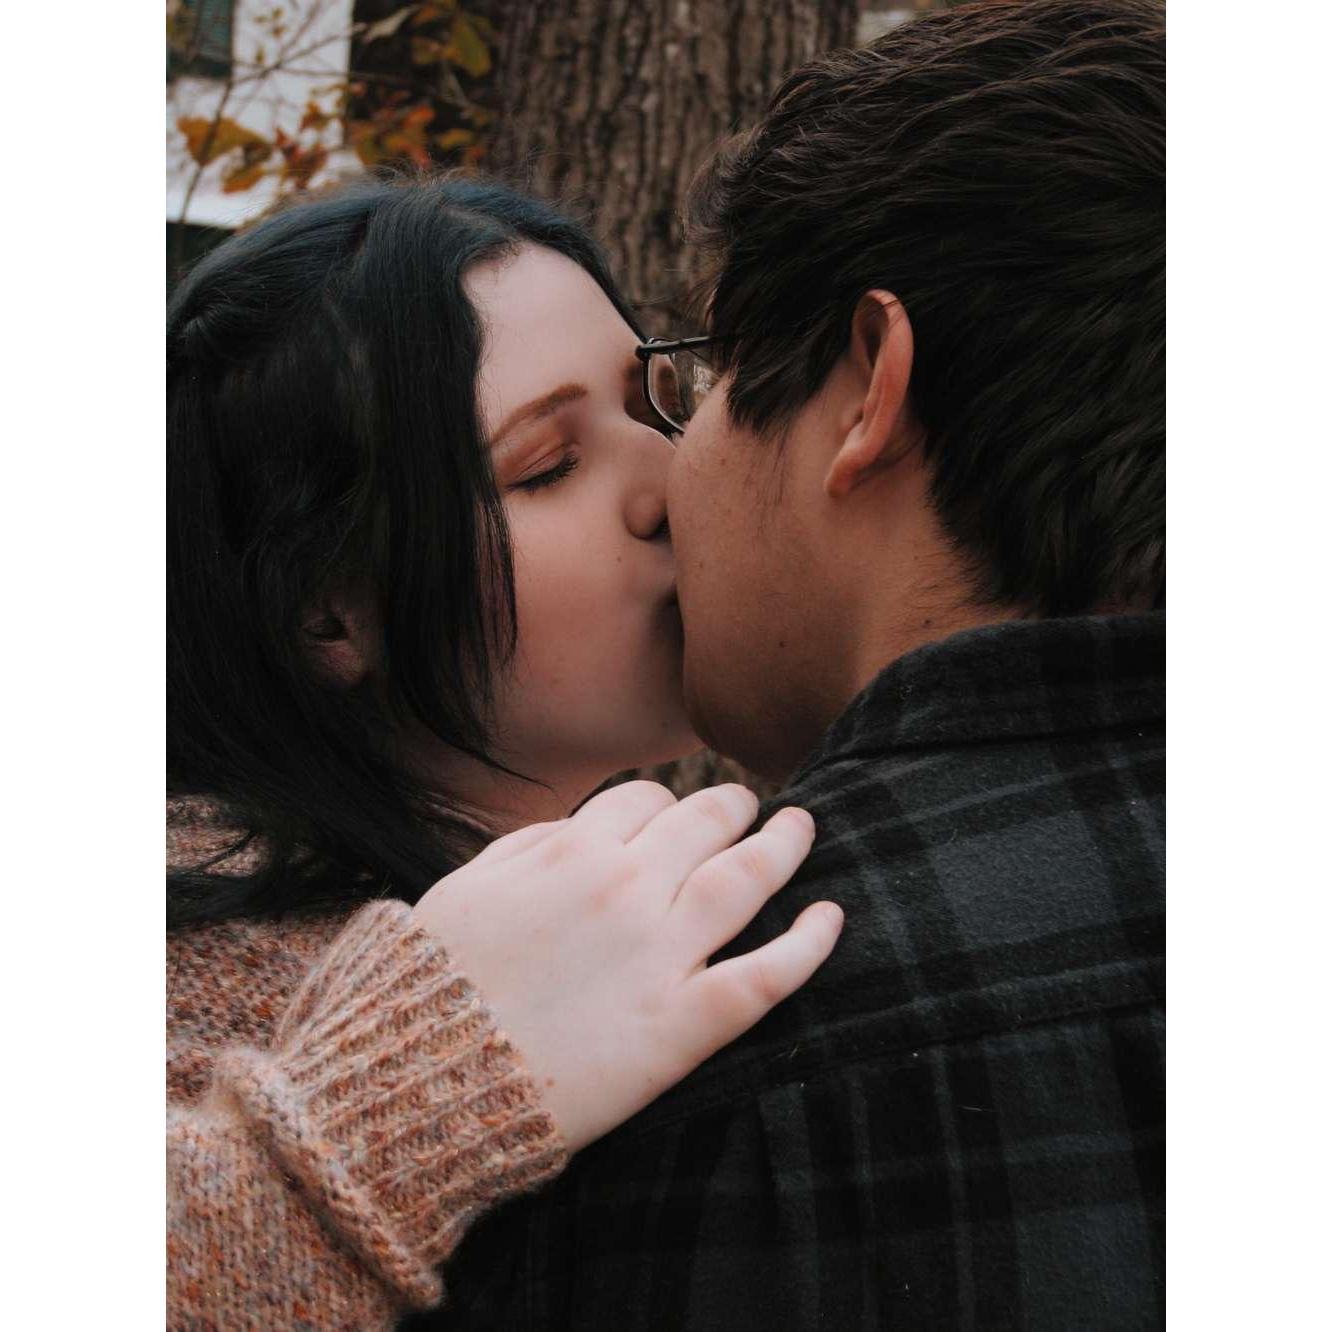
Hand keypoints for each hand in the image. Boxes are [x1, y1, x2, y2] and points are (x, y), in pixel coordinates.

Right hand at [410, 781, 841, 1152]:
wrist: (418, 1080)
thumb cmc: (432, 985)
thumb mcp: (466, 888)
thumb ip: (529, 848)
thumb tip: (577, 829)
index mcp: (571, 850)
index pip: (644, 801)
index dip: (666, 803)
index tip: (677, 813)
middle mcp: (627, 888)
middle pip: (705, 824)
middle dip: (734, 807)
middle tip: (754, 805)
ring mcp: (660, 954)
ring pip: (747, 879)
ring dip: (784, 846)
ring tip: (802, 827)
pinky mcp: (682, 1026)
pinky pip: (766, 975)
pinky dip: (808, 944)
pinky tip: (832, 917)